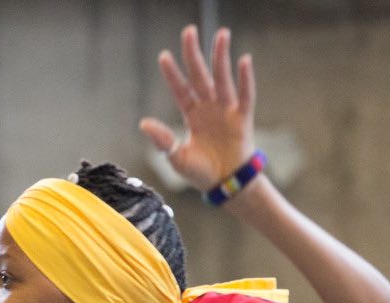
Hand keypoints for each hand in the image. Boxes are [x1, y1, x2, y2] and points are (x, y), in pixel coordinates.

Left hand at [139, 25, 255, 193]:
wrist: (225, 185)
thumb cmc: (200, 172)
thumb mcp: (176, 158)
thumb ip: (162, 140)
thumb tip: (144, 123)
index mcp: (192, 115)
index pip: (180, 89)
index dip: (172, 74)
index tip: (164, 56)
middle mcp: (208, 107)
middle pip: (200, 75)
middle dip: (194, 54)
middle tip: (189, 31)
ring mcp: (226, 110)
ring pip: (222, 78)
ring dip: (221, 57)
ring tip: (221, 34)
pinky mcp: (242, 117)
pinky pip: (245, 94)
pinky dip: (245, 78)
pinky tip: (243, 60)